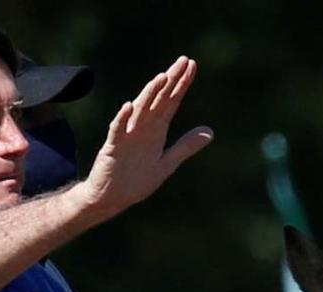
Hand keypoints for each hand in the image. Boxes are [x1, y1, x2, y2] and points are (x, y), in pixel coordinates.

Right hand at [77, 57, 212, 219]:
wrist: (112, 198)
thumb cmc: (136, 180)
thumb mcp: (167, 163)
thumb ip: (186, 147)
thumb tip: (210, 132)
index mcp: (156, 130)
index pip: (171, 101)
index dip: (182, 84)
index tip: (192, 66)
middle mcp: (143, 127)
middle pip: (158, 100)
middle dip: (170, 81)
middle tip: (183, 61)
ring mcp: (127, 136)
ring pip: (140, 111)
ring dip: (149, 94)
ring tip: (161, 78)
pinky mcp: (113, 148)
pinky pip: (117, 131)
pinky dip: (122, 119)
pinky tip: (129, 106)